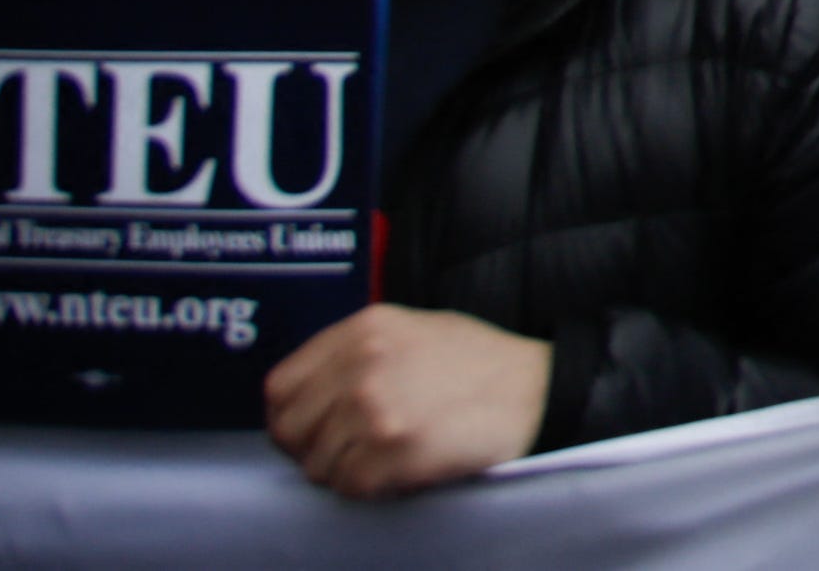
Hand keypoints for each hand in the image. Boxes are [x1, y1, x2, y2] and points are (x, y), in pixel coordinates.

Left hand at [264, 305, 551, 497]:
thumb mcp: (415, 330)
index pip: (280, 387)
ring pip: (318, 465)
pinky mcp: (396, 446)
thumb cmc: (481, 364)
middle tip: (349, 454)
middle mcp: (363, 363)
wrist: (538, 391)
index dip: (292, 417)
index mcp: (364, 329)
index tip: (313, 431)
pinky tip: (401, 471)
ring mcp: (377, 406)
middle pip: (291, 430)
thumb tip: (312, 395)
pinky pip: (351, 486)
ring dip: (346, 473)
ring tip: (385, 460)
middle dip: (314, 451)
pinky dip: (371, 488)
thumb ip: (359, 353)